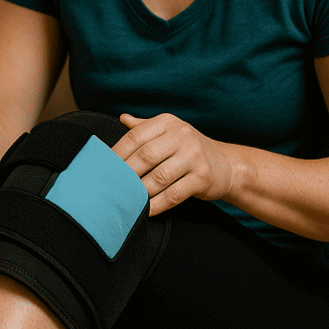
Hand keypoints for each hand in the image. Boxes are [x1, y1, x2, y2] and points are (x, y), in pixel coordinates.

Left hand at [113, 113, 237, 215]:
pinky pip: (174, 194)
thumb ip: (145, 127)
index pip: (136, 136)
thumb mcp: (170, 132)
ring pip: (158, 177)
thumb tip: (121, 118)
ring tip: (126, 200)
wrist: (225, 165)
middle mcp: (182, 135)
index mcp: (168, 122)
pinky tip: (147, 210)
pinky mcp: (202, 178)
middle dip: (126, 174)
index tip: (102, 167)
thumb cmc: (189, 149)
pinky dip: (157, 204)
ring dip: (140, 191)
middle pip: (146, 156)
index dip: (117, 153)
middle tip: (111, 187)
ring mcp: (194, 156)